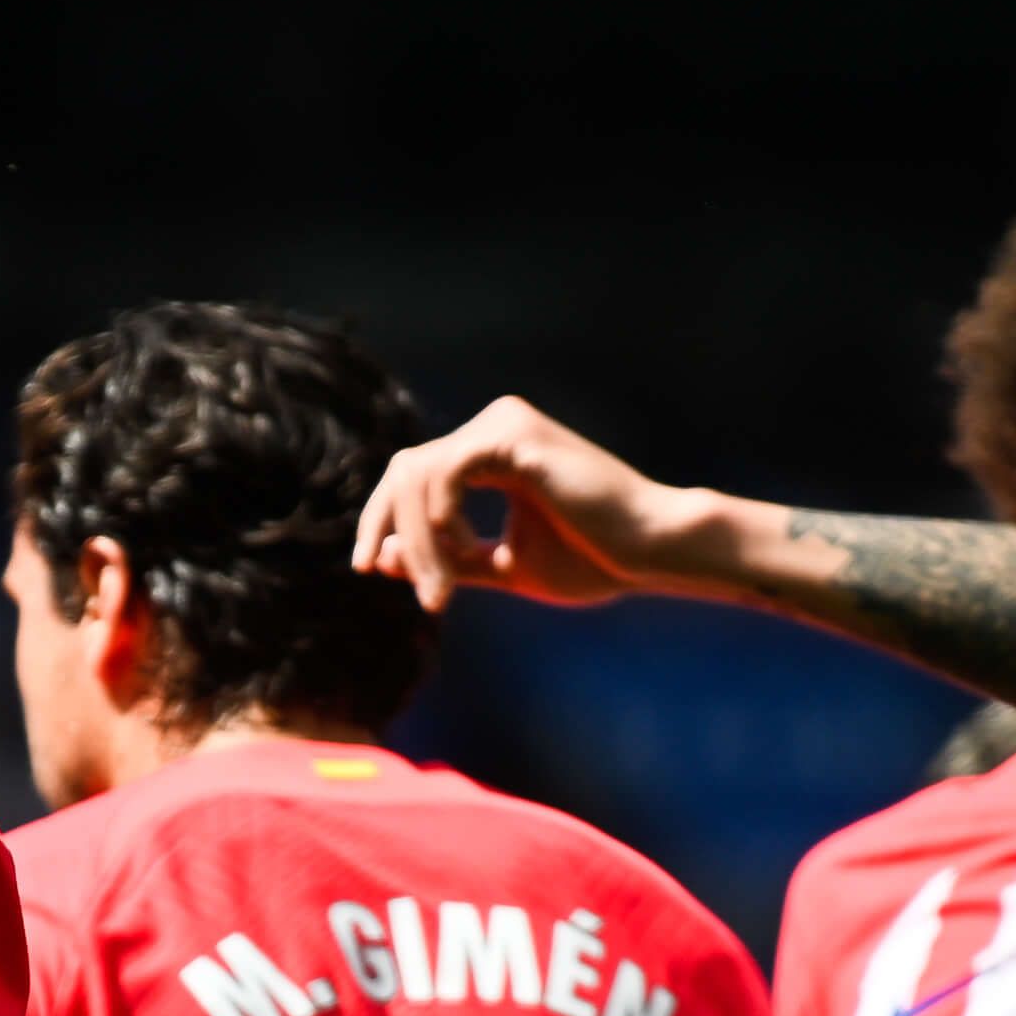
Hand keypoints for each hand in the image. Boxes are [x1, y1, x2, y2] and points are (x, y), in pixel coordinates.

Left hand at [351, 396, 737, 612]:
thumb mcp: (502, 565)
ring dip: (418, 540)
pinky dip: (439, 519)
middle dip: (382, 526)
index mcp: (492, 449)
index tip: (366, 567)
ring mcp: (504, 425)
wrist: (650, 552)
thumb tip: (381, 556)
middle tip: (379, 577)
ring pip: (417, 474)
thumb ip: (448, 558)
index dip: (380, 519)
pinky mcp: (515, 437)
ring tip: (439, 590)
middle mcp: (494, 426)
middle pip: (404, 469)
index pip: (412, 474)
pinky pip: (445, 473)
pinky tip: (460, 551)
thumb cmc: (593, 559)